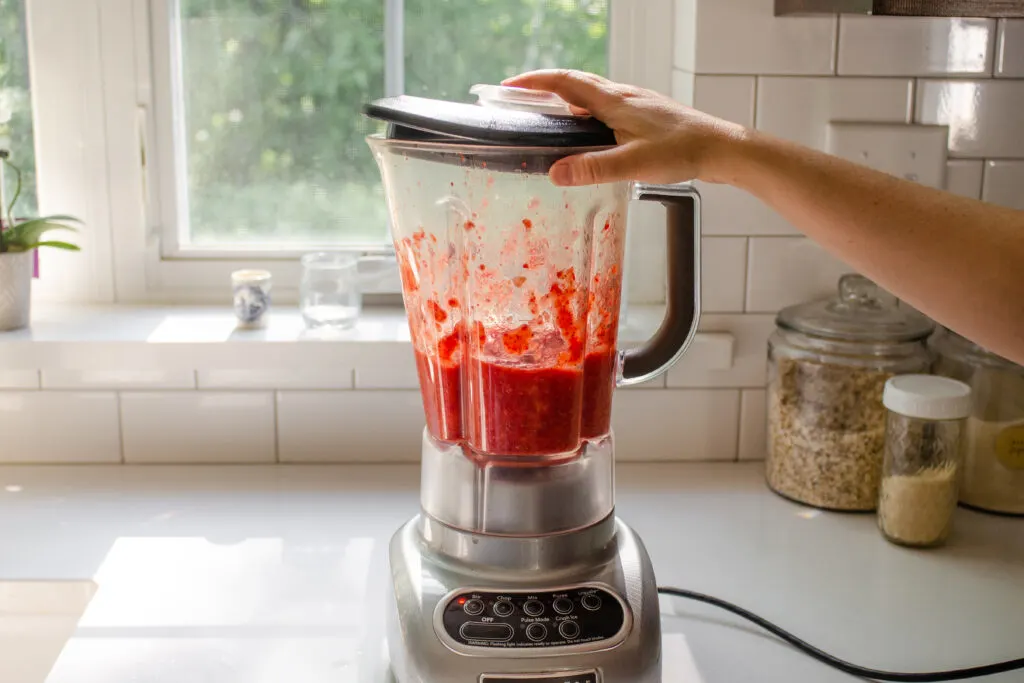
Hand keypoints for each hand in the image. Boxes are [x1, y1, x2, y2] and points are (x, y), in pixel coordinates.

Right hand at [502, 69, 745, 186]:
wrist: (723, 148)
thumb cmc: (683, 151)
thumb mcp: (633, 164)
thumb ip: (593, 169)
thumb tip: (555, 173)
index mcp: (615, 101)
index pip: (565, 83)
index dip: (534, 82)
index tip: (509, 86)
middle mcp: (624, 95)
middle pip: (576, 84)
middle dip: (544, 87)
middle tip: (520, 97)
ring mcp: (637, 103)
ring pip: (593, 95)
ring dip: (566, 99)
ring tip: (547, 115)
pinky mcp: (647, 115)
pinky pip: (607, 106)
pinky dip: (588, 112)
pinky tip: (591, 132)